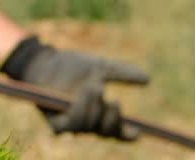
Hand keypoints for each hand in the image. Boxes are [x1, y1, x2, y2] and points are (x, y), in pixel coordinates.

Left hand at [0, 36, 149, 139]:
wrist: (46, 61)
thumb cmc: (72, 66)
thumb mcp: (100, 67)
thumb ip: (122, 73)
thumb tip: (148, 79)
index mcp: (102, 113)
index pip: (118, 132)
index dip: (128, 134)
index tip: (138, 130)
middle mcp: (88, 123)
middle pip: (107, 132)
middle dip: (113, 118)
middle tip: (115, 101)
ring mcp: (72, 124)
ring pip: (89, 127)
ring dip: (94, 107)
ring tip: (93, 87)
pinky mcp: (55, 122)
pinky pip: (70, 126)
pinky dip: (79, 111)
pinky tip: (82, 94)